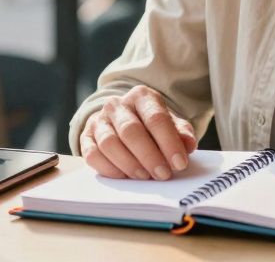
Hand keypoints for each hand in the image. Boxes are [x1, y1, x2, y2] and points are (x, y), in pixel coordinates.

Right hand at [79, 85, 196, 179]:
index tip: (180, 163)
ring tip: (145, 177)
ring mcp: (99, 120)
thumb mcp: (170, 125)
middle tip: (163, 174)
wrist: (123, 122)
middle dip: (149, 156)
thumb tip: (188, 144)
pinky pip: (92, 155)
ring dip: (129, 164)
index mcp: (142, 97)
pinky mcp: (86, 137)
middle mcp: (117, 105)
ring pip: (110, 143)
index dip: (169, 143)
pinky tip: (124, 177)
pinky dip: (109, 169)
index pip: (156, 118)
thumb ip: (181, 133)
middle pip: (131, 130)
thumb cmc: (151, 126)